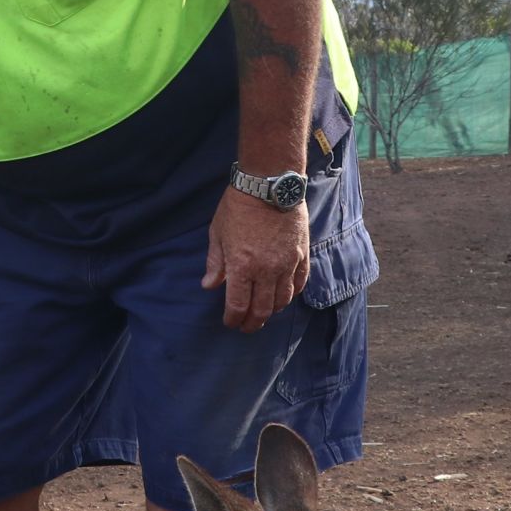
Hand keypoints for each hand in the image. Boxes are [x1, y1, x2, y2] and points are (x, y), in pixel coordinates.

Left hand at [202, 187, 310, 332]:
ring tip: (264, 311)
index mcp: (242, 266)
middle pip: (262, 310)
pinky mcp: (302, 254)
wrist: (269, 183)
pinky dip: (291, 293)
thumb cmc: (238, 206)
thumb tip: (209, 286)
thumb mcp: (218, 233)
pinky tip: (284, 295)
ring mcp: (287, 263)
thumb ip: (215, 263)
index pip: (238, 306)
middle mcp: (266, 270)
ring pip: (283, 300)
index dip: (233, 319)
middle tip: (246, 326)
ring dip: (272, 310)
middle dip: (252, 323)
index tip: (230, 322)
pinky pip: (299, 283)